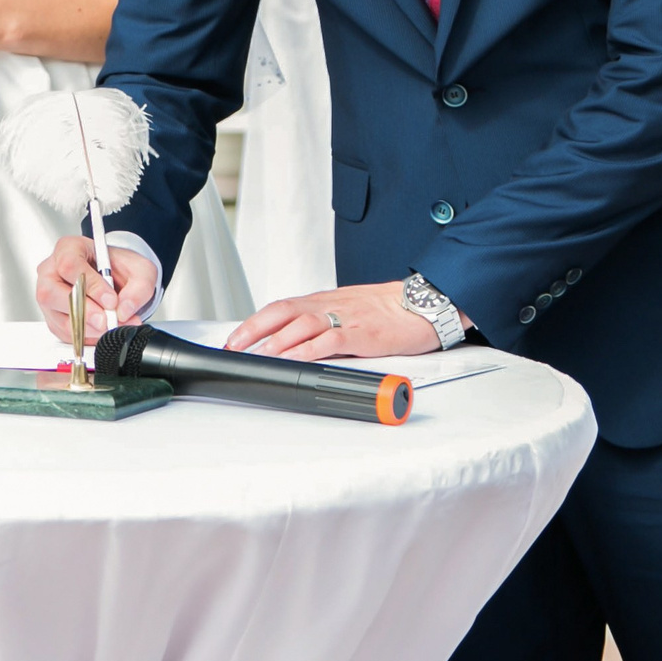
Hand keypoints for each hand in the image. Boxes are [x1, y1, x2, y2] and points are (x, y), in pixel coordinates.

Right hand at [37, 233, 157, 343]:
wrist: (117, 280)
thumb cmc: (121, 268)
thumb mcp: (141, 270)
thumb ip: (139, 288)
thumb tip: (124, 309)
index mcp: (68, 248)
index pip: (69, 265)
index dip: (90, 285)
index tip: (111, 300)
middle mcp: (51, 271)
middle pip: (52, 293)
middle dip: (83, 311)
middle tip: (107, 320)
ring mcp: (49, 296)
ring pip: (57, 317)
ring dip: (88, 327)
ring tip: (112, 325)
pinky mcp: (53, 318)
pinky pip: (64, 333)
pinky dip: (87, 336)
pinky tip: (104, 329)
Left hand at [227, 281, 440, 360]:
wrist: (427, 303)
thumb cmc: (391, 309)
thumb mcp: (351, 310)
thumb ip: (326, 323)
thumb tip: (299, 343)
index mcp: (327, 300)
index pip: (282, 307)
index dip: (255, 321)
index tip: (236, 338)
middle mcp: (332, 305)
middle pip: (283, 312)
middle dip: (254, 329)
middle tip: (234, 347)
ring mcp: (347, 318)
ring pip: (301, 324)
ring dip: (275, 341)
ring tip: (256, 355)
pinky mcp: (364, 334)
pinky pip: (330, 340)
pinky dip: (308, 350)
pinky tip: (294, 360)